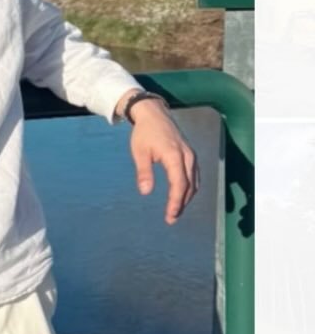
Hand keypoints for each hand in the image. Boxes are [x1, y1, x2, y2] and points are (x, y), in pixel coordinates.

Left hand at [123, 97, 199, 223]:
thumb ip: (143, 172)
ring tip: (176, 211)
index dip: (176, 202)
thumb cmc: (144, 133)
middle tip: (172, 219)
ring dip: (187, 198)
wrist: (154, 114)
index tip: (169, 215)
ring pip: (194, 182)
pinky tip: (182, 195)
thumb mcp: (139, 153)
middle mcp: (187, 157)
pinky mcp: (190, 154)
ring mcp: (191, 155)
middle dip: (181, 204)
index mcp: (175, 156)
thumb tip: (145, 192)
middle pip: (190, 186)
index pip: (179, 185)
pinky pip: (194, 175)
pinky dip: (190, 188)